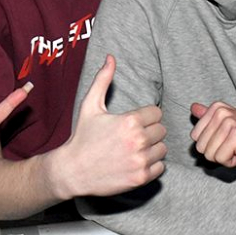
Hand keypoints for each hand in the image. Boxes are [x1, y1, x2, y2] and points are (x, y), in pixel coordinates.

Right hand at [52, 55, 167, 199]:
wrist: (73, 171)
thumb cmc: (82, 136)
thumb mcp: (90, 106)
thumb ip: (103, 80)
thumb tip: (111, 57)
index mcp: (129, 121)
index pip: (157, 113)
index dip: (146, 117)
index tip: (133, 122)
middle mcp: (138, 141)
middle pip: (162, 130)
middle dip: (150, 132)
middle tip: (133, 136)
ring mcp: (140, 160)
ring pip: (162, 149)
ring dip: (152, 148)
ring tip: (135, 149)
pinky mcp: (141, 177)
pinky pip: (161, 167)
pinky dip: (152, 165)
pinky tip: (136, 161)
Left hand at [188, 101, 235, 169]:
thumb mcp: (227, 125)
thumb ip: (209, 117)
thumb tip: (193, 107)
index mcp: (217, 107)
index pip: (194, 136)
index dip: (210, 144)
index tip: (226, 140)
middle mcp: (221, 112)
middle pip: (200, 146)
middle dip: (216, 152)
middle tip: (234, 146)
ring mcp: (229, 122)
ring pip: (209, 154)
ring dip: (224, 158)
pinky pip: (220, 159)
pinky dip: (231, 162)